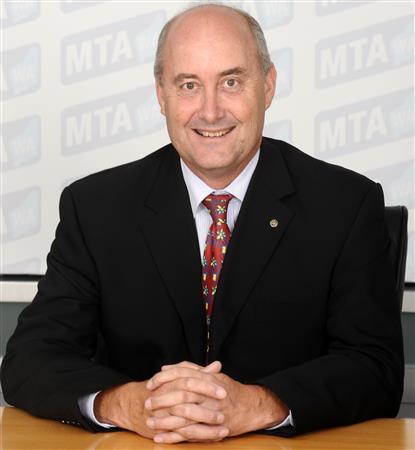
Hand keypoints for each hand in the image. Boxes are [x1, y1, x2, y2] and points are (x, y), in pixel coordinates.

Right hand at [92, 362, 223, 440]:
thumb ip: (199, 372)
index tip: (223, 390)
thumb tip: (217, 365)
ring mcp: (162, 415)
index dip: (207, 386)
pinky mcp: (162, 430)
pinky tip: (212, 438)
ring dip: (205, 425)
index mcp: (171, 382)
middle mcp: (165, 397)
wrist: (134, 404)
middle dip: (207, 406)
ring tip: (223, 426)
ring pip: (184, 421)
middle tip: (224, 410)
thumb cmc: (162, 389)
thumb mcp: (180, 378)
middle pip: (187, 400)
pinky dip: (196, 437)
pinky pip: (180, 436)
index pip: (190, 381)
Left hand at [145, 361, 288, 442]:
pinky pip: (189, 434)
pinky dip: (173, 437)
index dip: (164, 379)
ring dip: (164, 421)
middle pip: (180, 395)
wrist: (250, 407)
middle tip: (147, 404)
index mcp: (207, 379)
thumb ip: (189, 370)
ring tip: (150, 422)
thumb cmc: (228, 390)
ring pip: (183, 416)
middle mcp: (208, 394)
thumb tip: (168, 367)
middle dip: (162, 400)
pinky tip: (160, 438)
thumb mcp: (211, 375)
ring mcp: (210, 412)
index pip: (182, 374)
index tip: (150, 383)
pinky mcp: (211, 429)